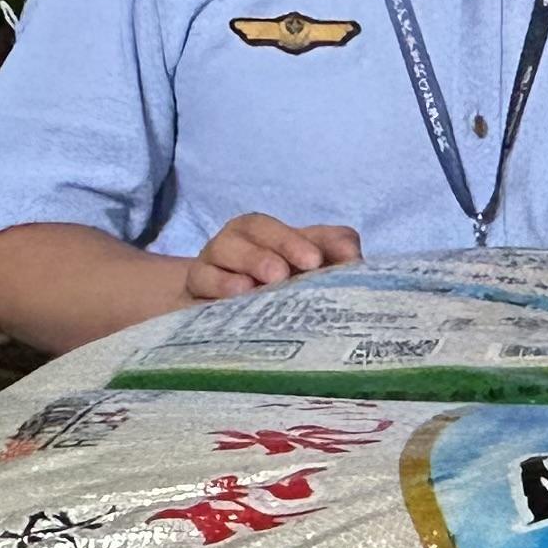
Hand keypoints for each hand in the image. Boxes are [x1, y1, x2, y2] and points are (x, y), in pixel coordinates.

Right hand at [186, 217, 362, 296]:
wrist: (225, 319)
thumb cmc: (278, 289)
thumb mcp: (308, 268)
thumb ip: (334, 253)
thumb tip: (354, 257)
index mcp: (263, 233)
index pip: (275, 228)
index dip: (293, 240)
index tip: (315, 261)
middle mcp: (235, 243)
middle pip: (249, 231)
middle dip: (271, 249)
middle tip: (285, 275)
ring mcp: (210, 266)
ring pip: (220, 252)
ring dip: (244, 265)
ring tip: (256, 286)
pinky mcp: (193, 294)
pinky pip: (201, 283)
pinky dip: (217, 287)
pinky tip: (236, 297)